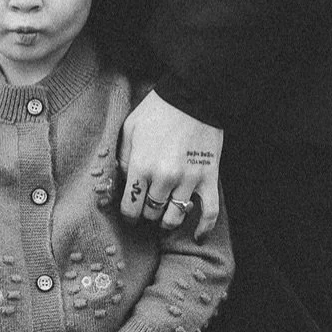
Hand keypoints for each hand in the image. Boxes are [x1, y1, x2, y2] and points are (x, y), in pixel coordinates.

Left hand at [118, 91, 222, 239]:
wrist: (193, 96)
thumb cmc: (158, 110)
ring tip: (165, 216)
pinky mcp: (209, 178)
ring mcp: (188, 180)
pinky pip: (209, 212)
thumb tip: (122, 182)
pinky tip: (197, 236)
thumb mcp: (130, 129)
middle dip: (147, 213)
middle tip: (147, 208)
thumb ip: (123, 157)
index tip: (130, 212)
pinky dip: (204, 228)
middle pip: (151, 213)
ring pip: (175, 216)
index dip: (128, 213)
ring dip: (168, 220)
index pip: (130, 207)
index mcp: (140, 166)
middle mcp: (163, 178)